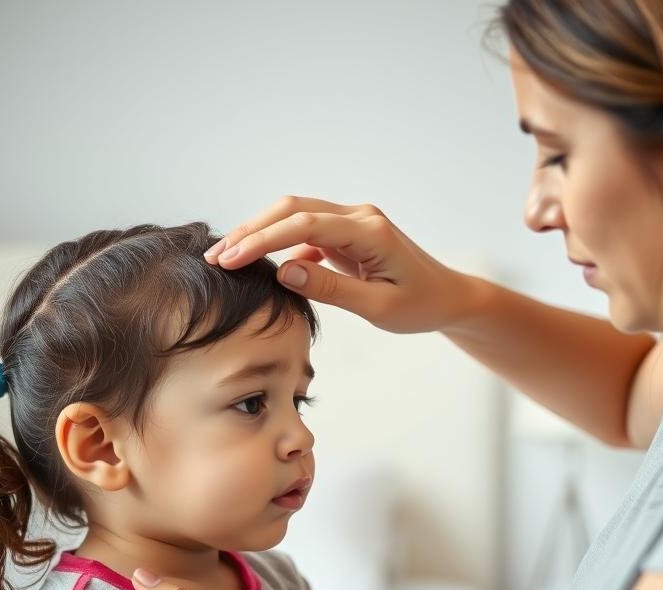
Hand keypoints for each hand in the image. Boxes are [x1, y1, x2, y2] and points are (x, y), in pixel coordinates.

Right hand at [204, 195, 478, 333]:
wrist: (448, 298)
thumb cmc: (419, 306)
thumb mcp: (378, 307)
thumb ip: (332, 289)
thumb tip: (284, 272)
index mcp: (370, 231)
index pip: (304, 226)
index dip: (262, 240)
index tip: (229, 259)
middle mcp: (359, 216)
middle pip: (292, 209)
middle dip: (251, 229)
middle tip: (215, 256)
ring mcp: (353, 221)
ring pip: (295, 216)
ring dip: (260, 233)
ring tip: (226, 257)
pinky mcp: (347, 233)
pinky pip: (305, 232)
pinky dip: (279, 244)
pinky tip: (259, 266)